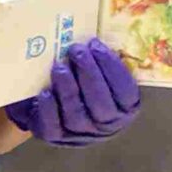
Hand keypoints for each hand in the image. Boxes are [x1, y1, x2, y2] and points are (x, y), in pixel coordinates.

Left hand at [6, 39, 139, 146]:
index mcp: (125, 107)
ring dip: (69, 88)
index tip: (97, 45)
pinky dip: (49, 109)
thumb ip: (102, 62)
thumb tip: (96, 34)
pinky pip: (54, 126)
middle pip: (102, 105)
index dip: (112, 68)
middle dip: (89, 74)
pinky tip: (45, 92)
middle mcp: (106, 125)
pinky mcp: (56, 137)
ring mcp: (81, 134)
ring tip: (59, 66)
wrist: (49, 108)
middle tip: (77, 50)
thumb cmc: (81, 84)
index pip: (126, 91)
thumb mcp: (99, 73)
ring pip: (78, 115)